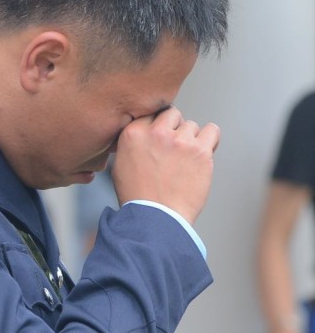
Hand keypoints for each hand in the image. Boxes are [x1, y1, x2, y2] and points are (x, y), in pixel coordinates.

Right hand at [110, 106, 219, 223]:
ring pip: (192, 125)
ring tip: (186, 160)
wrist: (157, 218)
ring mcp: (180, 141)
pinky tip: (202, 153)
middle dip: (174, 129)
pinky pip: (212, 131)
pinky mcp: (200, 151)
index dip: (157, 126)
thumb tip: (146, 132)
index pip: (151, 114)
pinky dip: (210, 139)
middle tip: (173, 149)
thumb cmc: (138, 196)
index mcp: (133, 133)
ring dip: (191, 139)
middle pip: (172, 115)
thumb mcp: (121, 164)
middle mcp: (156, 133)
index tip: (160, 138)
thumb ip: (133, 142)